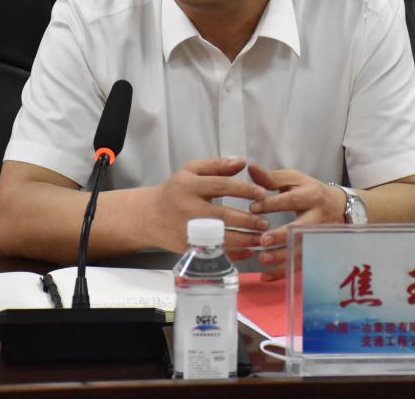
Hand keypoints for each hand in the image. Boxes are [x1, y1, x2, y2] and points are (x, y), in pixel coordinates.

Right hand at [145, 158, 268, 255]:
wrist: (148, 216)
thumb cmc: (174, 191)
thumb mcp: (190, 170)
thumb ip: (216, 165)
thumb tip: (242, 162)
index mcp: (188, 185)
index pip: (221, 185)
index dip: (244, 190)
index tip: (262, 194)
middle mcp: (186, 208)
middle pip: (222, 215)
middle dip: (247, 219)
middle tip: (266, 221)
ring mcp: (186, 230)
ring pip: (220, 237)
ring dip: (244, 239)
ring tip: (261, 237)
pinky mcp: (187, 247)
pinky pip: (214, 251)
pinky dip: (233, 253)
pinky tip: (247, 250)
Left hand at [246, 163, 346, 279]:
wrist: (341, 207)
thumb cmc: (310, 191)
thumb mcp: (295, 180)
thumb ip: (271, 177)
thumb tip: (250, 167)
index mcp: (311, 196)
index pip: (291, 200)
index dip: (272, 204)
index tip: (253, 208)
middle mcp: (317, 217)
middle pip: (301, 228)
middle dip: (282, 235)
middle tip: (263, 240)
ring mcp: (318, 237)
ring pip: (301, 250)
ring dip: (282, 256)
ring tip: (262, 258)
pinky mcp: (316, 251)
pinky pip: (301, 264)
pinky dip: (283, 272)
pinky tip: (266, 275)